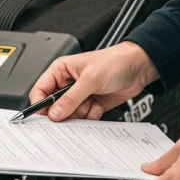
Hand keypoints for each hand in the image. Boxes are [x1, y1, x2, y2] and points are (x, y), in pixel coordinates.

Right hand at [29, 42, 159, 120]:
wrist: (140, 67)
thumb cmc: (115, 61)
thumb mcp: (90, 79)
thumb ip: (71, 98)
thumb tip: (54, 112)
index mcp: (60, 71)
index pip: (40, 91)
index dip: (40, 105)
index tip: (45, 116)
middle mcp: (67, 84)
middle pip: (53, 107)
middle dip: (63, 112)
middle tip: (73, 111)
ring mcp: (79, 95)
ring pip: (68, 115)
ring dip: (79, 114)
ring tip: (90, 103)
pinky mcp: (90, 104)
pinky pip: (83, 118)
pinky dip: (90, 116)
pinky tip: (98, 106)